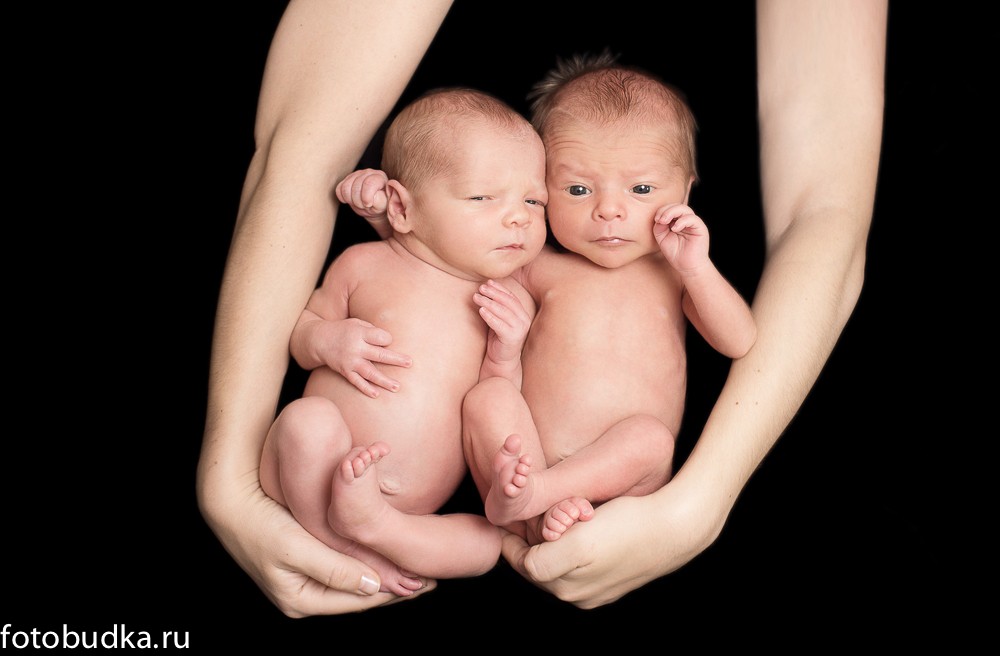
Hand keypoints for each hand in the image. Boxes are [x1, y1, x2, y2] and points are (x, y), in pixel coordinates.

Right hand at [203, 477, 435, 616]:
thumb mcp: (296, 547)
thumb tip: (374, 587)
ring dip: (383, 574)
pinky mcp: (305, 558)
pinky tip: (386, 553)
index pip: (358, 600)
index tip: (424, 582)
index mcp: (299, 601)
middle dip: (394, 587)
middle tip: (430, 578)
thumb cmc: (258, 523)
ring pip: (354, 579)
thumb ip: (335, 569)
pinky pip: (344, 565)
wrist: (228, 499)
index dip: (393, 592)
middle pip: (359, 594)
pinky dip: (367, 561)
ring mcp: (304, 578)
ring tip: (415, 568)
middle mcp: (303, 595)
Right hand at [313, 318, 411, 397]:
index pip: (381, 337)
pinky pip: (356, 381)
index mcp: (360, 333)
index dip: (387, 340)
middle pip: (379, 355)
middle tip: (410, 363)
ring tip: (397, 387)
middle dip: (396, 360)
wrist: (319, 340)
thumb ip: (373, 331)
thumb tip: (391, 341)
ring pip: (370, 372)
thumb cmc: (344, 330)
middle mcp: (356, 348)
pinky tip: (376, 394)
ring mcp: (350, 361)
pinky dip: (366, 388)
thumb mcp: (358, 323)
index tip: (388, 341)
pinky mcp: (345, 371)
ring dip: (384, 380)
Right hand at [335, 169, 391, 238]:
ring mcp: (356, 174)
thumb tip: (373, 196)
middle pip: (355, 187)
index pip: (368, 183)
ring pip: (345, 187)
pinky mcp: (347, 179)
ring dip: (350, 200)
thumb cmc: (381, 204)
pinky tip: (350, 201)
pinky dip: (342, 197)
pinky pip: (339, 189)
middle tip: (364, 206)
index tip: (368, 205)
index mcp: (379, 177)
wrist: (374, 205)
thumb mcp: (384, 205)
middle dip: (358, 201)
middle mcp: (368, 172)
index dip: (366, 197)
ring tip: (358, 204)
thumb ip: (380, 200)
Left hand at [474, 279, 530, 372]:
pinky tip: (481, 310)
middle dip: (494, 293)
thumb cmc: (498, 338)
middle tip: (481, 288)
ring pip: (503, 312)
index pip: (511, 297)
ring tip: (477, 297)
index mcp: (522, 314)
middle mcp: (524, 320)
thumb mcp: (499, 319)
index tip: (488, 282)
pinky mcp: (512, 338)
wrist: (502, 360)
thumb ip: (497, 307)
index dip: (500, 288)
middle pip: (508, 302)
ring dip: (489, 302)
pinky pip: (499, 325)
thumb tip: (486, 288)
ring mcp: (519, 329)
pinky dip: (490, 316)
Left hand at [501, 482, 721, 608]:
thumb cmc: (627, 525)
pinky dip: (569, 553)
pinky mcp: (610, 585)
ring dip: (549, 547)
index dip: (511, 540)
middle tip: (525, 517)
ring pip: (557, 568)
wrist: (675, 529)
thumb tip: (525, 563)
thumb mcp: (579, 539)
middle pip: (538, 568)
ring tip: (550, 522)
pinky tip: (576, 530)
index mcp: (566, 584)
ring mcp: (595, 592)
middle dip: (529, 543)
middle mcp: (577, 595)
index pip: (522, 563)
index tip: (503, 521)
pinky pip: (577, 570)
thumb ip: (544, 558)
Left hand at [653, 203, 710, 273]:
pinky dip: (682, 221)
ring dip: (673, 212)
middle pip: (677, 206)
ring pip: (685, 209)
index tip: (656, 220)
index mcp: (677, 221)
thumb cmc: (675, 253)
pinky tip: (675, 229)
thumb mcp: (662, 238)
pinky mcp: (700, 228)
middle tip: (659, 219)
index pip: (670, 209)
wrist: (687, 267)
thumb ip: (659, 227)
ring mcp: (693, 224)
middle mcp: (686, 220)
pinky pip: (692, 219)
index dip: (662, 211)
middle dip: (666, 210)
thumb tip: (659, 217)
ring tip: (665, 221)